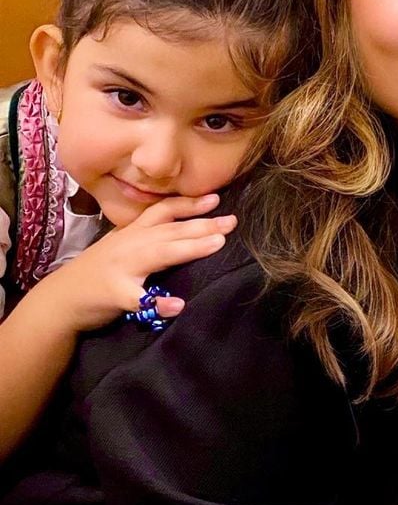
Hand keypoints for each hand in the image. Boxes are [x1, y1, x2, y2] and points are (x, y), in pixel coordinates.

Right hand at [22, 193, 235, 334]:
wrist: (59, 299)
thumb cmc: (97, 272)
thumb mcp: (121, 246)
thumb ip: (148, 236)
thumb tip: (187, 229)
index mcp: (132, 233)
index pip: (163, 211)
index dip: (190, 204)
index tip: (217, 198)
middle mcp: (129, 244)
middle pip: (171, 230)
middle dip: (203, 224)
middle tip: (232, 222)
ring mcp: (122, 268)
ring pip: (160, 253)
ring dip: (190, 248)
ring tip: (217, 245)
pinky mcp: (115, 294)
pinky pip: (139, 299)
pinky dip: (158, 303)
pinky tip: (177, 306)